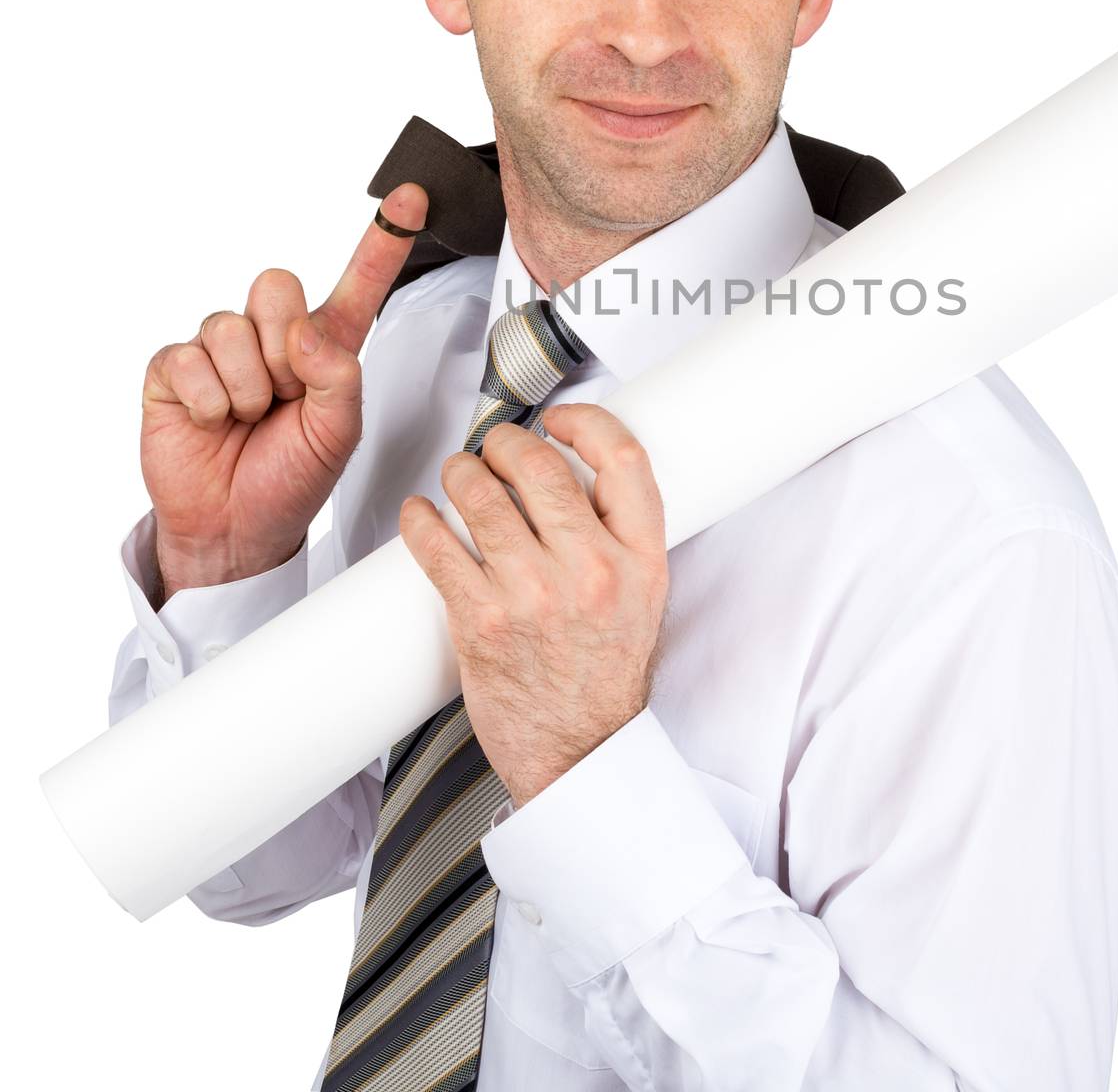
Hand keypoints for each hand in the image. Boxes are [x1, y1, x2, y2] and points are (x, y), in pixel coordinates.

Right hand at [140, 183, 428, 602]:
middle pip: (275, 285)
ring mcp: (219, 351)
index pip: (357, 283)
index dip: (384, 240)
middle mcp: (271, 337)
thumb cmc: (293, 478)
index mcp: (324, 347)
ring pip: (230, 326)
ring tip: (250, 418)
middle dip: (282, 347)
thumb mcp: (339, 435)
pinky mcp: (173, 371)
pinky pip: (187, 359)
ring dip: (247, 386)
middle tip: (282, 396)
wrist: (238, 528)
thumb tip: (305, 334)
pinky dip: (208, 400)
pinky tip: (214, 422)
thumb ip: (339, 378)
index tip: (411, 198)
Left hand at [400, 403, 669, 808]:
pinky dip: (421, 520)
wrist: (579, 749)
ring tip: (458, 476)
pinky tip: (421, 514)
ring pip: (481, 497)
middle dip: (506, 443)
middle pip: (540, 466)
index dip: (586, 421)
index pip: (623, 458)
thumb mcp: (644, 591)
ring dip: (460, 472)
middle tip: (496, 449)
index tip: (559, 421)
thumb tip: (576, 465)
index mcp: (640, 558)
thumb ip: (619, 530)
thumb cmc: (604, 670)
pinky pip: (438, 547)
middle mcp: (591, 572)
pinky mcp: (481, 622)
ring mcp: (534, 596)